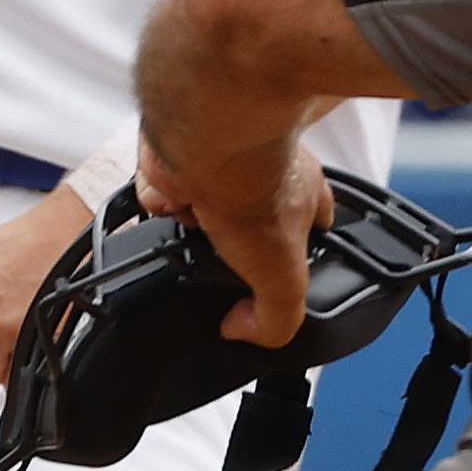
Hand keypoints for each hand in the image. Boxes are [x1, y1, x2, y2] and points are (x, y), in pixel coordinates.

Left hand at [139, 132, 332, 349]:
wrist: (208, 140)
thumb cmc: (254, 187)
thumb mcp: (284, 279)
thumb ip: (275, 319)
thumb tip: (243, 330)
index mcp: (304, 192)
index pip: (309, 227)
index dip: (288, 254)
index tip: (265, 274)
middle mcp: (264, 168)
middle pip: (240, 219)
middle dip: (222, 239)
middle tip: (219, 246)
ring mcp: (220, 156)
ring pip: (196, 206)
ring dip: (189, 219)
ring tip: (195, 217)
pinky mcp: (183, 148)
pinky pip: (162, 188)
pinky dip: (161, 198)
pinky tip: (174, 196)